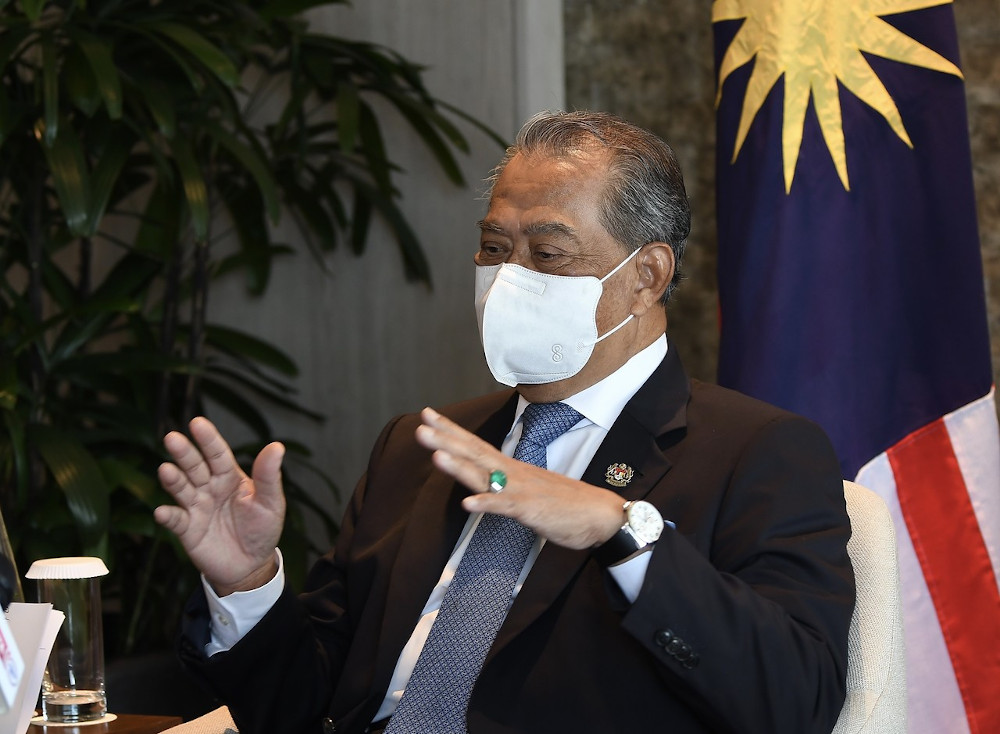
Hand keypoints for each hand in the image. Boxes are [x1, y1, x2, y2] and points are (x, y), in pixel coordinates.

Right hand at [154, 417, 284, 595]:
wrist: (251, 565)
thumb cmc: (262, 529)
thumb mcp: (270, 503)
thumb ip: (268, 477)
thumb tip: (277, 446)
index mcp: (230, 477)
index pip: (218, 454)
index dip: (208, 439)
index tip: (197, 423)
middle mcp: (209, 487)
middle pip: (195, 466)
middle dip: (184, 453)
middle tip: (172, 438)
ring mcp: (196, 507)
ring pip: (182, 489)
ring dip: (173, 480)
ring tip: (166, 470)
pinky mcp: (187, 530)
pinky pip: (176, 520)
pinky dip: (168, 516)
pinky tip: (162, 512)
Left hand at [415, 407, 623, 548]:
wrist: (601, 515)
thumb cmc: (565, 504)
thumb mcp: (528, 490)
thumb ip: (505, 484)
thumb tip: (485, 481)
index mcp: (511, 469)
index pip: (475, 445)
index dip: (451, 431)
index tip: (428, 415)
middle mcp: (513, 473)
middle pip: (475, 453)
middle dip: (446, 439)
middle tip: (421, 425)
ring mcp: (521, 490)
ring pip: (485, 476)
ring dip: (459, 466)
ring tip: (435, 455)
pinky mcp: (531, 510)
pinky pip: (506, 507)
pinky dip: (487, 504)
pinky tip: (467, 504)